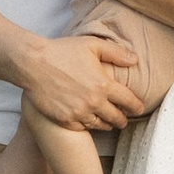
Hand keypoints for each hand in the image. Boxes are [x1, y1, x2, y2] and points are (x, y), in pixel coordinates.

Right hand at [16, 26, 143, 130]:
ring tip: (108, 122)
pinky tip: (88, 122)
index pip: (128, 101)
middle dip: (123, 119)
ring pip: (100, 125)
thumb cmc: (62, 51)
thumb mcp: (92, 45)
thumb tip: (135, 59)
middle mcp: (93, 102)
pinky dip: (88, 126)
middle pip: (116, 118)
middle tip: (124, 119)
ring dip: (107, 124)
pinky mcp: (65, 120)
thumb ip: (116, 53)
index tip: (140, 109)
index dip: (137, 106)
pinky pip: (82, 128)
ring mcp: (79, 113)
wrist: (33, 63)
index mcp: (103, 84)